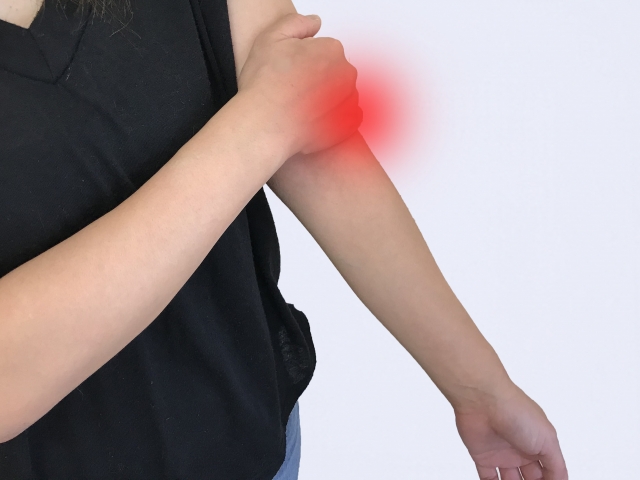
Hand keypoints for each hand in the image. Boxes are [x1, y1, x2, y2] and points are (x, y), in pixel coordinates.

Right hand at [238, 13, 361, 156]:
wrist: (265, 125)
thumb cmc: (265, 85)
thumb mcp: (271, 38)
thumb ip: (297, 23)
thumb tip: (315, 23)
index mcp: (332, 50)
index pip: (325, 51)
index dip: (306, 61)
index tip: (292, 73)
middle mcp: (346, 73)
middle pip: (334, 73)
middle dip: (319, 80)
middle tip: (294, 91)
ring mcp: (349, 100)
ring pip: (340, 96)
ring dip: (326, 100)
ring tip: (301, 108)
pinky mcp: (347, 125)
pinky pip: (345, 119)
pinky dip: (332, 120)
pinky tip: (312, 121)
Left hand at [454, 382, 567, 479]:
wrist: (482, 400)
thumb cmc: (516, 411)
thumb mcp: (548, 440)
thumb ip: (556, 466)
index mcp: (540, 443)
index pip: (550, 472)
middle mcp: (522, 449)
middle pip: (531, 478)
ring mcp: (502, 454)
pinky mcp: (483, 457)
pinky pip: (489, 479)